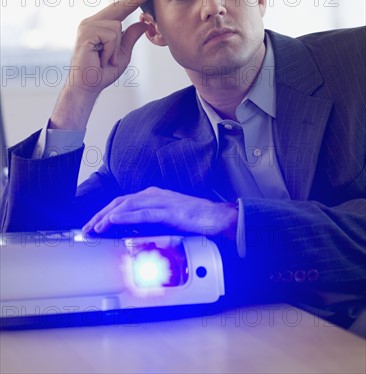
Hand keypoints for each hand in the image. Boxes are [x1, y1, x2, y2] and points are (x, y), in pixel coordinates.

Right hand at [50, 0, 152, 128]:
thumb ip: (131, 37)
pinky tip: (101, 58)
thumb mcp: (123, 53)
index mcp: (99, 25)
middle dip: (134, 1)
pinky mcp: (86, 33)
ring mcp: (87, 26)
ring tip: (105, 59)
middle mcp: (91, 22)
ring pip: (117, 26)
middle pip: (118, 9)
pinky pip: (111, 36)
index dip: (133, 0)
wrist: (88, 85)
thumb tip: (143, 23)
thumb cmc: (102, 72)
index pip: (119, 10)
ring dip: (115, 48)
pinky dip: (110, 51)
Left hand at [82, 187, 237, 237]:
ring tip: (94, 227)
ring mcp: (161, 201)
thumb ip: (152, 222)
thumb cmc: (197, 219)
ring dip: (107, 216)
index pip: (123, 202)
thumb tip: (134, 232)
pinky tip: (113, 220)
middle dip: (100, 214)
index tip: (92, 225)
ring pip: (127, 205)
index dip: (105, 213)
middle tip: (86, 228)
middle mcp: (155, 195)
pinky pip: (142, 212)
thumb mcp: (169, 219)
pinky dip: (125, 216)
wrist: (218, 217)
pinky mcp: (168, 211)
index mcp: (154, 196)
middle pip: (120, 202)